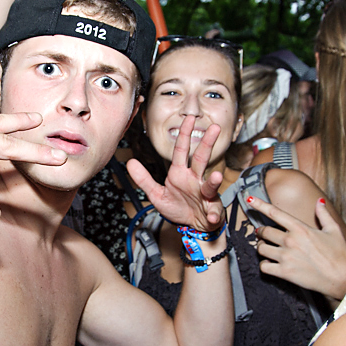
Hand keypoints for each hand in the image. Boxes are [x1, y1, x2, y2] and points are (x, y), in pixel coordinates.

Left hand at [127, 115, 224, 230]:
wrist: (193, 225)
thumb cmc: (178, 207)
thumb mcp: (156, 194)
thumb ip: (144, 179)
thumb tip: (130, 162)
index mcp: (180, 174)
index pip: (182, 150)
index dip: (184, 135)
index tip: (188, 119)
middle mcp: (195, 180)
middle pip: (201, 158)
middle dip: (207, 143)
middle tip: (214, 128)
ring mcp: (205, 194)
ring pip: (210, 185)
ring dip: (213, 181)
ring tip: (216, 177)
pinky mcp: (212, 210)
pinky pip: (213, 213)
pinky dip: (213, 215)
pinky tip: (211, 217)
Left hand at [248, 196, 345, 299]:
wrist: (342, 279)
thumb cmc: (340, 254)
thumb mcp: (334, 230)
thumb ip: (324, 214)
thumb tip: (319, 201)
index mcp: (300, 228)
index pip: (274, 213)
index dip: (259, 205)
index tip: (248, 200)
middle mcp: (290, 241)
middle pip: (264, 232)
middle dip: (261, 232)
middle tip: (264, 235)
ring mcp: (286, 257)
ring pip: (261, 248)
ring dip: (262, 247)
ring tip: (268, 248)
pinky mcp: (284, 272)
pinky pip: (264, 266)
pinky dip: (264, 264)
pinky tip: (270, 263)